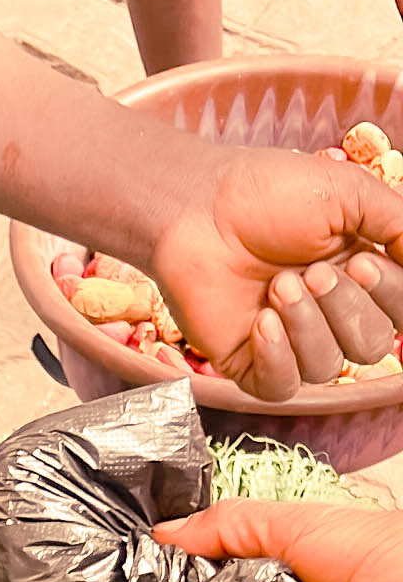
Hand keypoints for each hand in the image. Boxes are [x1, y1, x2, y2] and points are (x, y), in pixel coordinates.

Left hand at [151, 150, 402, 397]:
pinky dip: (277, 357)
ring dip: (306, 325)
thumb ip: (399, 225)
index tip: (356, 261)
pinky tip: (260, 322)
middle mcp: (330, 313)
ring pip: (327, 367)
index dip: (387, 295)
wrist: (198, 210)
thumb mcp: (350, 194)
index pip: (399, 311)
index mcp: (360, 275)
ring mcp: (290, 341)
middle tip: (310, 272)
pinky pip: (283, 388)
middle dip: (344, 309)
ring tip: (276, 287)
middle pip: (371, 345)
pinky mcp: (250, 362)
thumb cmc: (269, 194)